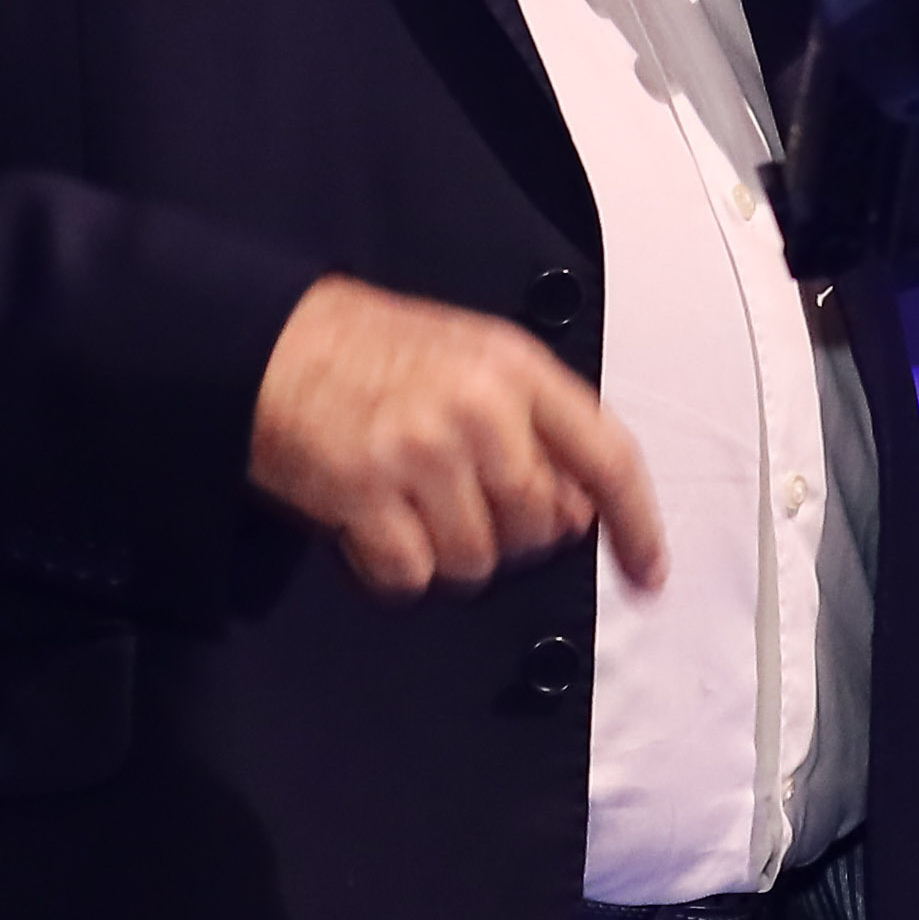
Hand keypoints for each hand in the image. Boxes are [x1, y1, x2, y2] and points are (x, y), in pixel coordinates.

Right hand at [248, 278, 664, 600]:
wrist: (269, 343)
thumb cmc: (370, 352)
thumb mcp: (474, 361)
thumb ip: (536, 427)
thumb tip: (579, 511)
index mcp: (517, 369)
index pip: (609, 457)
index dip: (637, 524)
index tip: (649, 573)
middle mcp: (480, 410)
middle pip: (540, 526)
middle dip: (508, 533)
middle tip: (459, 502)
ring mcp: (423, 453)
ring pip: (477, 560)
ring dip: (444, 552)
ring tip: (408, 505)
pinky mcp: (366, 494)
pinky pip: (412, 576)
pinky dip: (392, 569)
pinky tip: (371, 527)